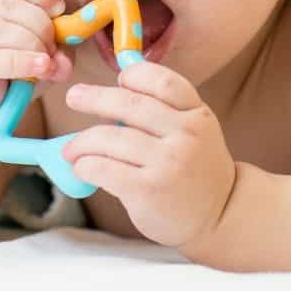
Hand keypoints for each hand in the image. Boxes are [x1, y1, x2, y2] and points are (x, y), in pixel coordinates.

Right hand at [0, 0, 72, 132]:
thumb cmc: (16, 76)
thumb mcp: (45, 57)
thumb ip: (59, 52)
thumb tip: (64, 60)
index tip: (61, 13)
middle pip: (13, 5)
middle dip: (43, 28)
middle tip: (54, 52)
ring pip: (1, 29)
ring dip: (32, 46)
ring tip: (46, 65)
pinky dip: (20, 63)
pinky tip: (38, 68)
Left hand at [62, 62, 235, 248]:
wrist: (221, 215)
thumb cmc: (197, 170)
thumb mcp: (196, 132)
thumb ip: (165, 112)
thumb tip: (110, 96)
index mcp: (197, 114)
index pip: (162, 82)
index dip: (135, 75)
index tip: (118, 80)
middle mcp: (185, 134)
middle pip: (130, 104)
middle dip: (94, 98)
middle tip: (74, 97)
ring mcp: (167, 162)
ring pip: (110, 138)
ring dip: (82, 141)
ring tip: (70, 149)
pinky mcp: (148, 190)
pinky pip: (104, 169)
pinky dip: (85, 165)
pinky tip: (82, 168)